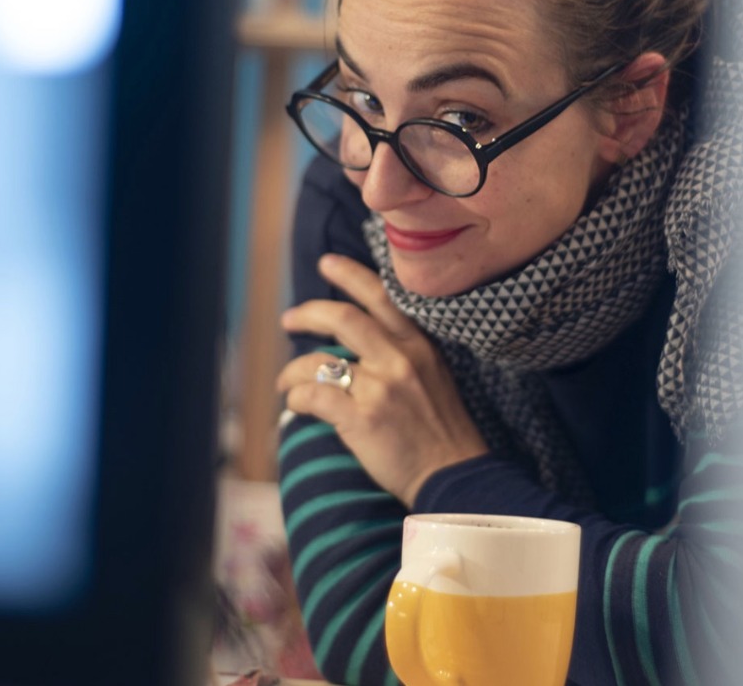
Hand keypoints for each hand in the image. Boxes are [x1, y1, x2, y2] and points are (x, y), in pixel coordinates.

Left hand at [277, 253, 487, 506]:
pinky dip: (296, 399)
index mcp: (420, 345)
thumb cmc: (442, 430)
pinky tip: (297, 407)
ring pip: (319, 360)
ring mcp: (380, 388)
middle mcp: (400, 359)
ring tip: (287, 381)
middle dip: (308, 313)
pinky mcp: (362, 418)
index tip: (327, 263)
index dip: (350, 274)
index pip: (381, 296)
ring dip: (293, 369)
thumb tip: (361, 341)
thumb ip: (403, 353)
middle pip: (343, 317)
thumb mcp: (434, 376)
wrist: (455, 477)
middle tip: (289, 319)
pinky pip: (313, 396)